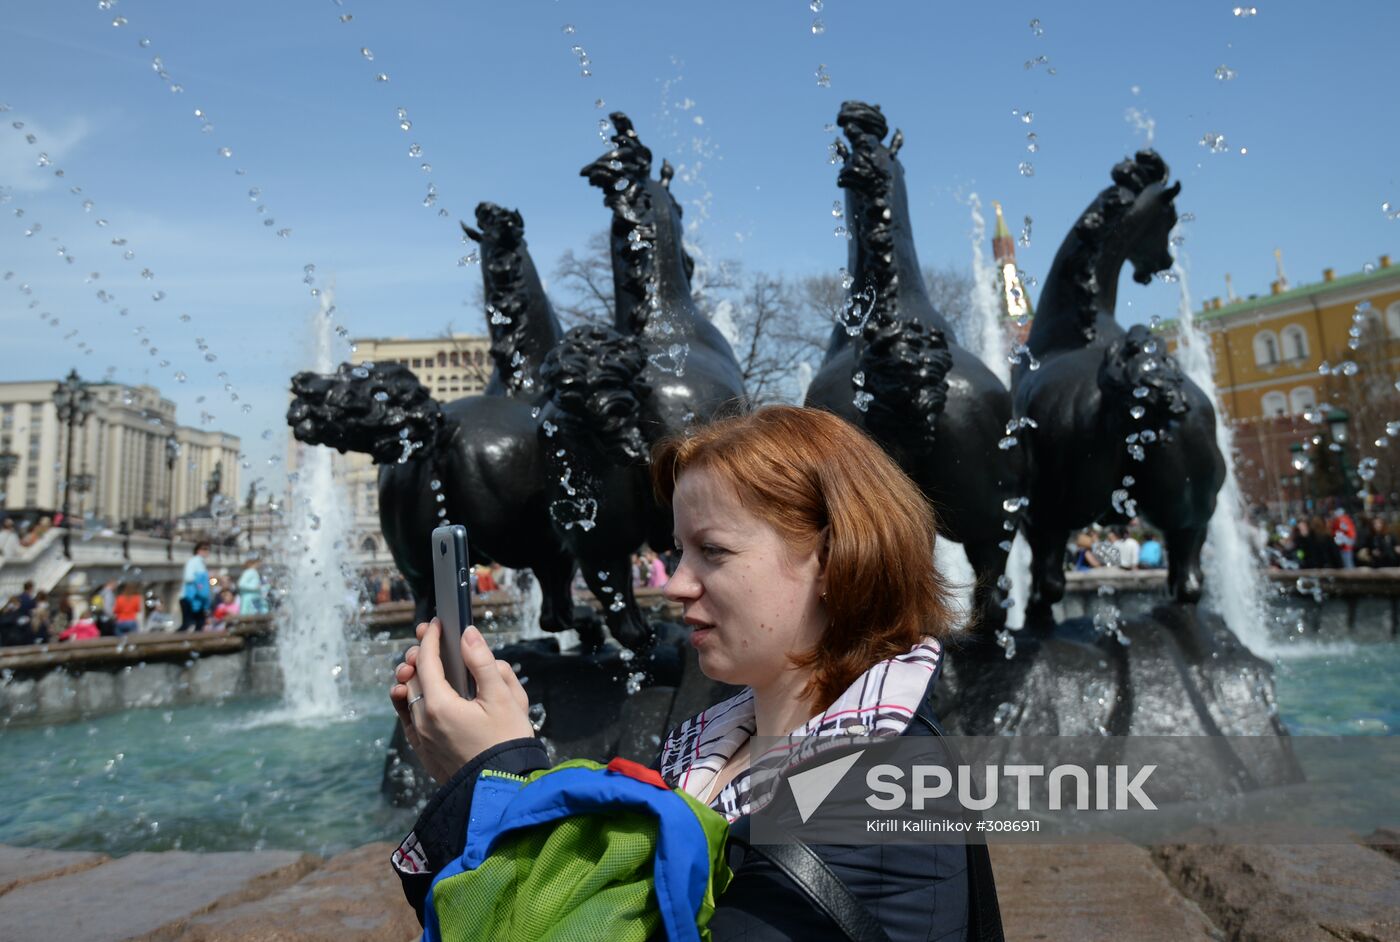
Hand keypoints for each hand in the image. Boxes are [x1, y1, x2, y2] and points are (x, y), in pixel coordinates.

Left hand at [389, 619, 533, 783]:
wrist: (503, 789)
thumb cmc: (508, 743)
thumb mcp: (503, 699)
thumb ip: (482, 663)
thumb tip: (468, 635)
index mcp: (439, 706)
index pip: (427, 661)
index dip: (431, 639)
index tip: (437, 624)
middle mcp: (423, 722)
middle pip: (412, 678)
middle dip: (420, 654)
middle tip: (428, 637)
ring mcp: (421, 739)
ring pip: (408, 698)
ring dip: (412, 677)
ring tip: (419, 663)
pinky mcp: (425, 752)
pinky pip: (409, 720)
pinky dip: (409, 702)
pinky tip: (417, 695)